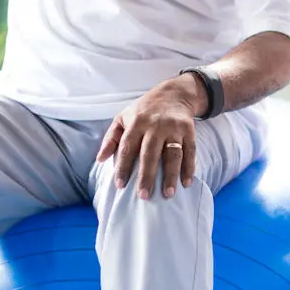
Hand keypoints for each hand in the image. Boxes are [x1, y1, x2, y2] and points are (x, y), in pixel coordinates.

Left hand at [96, 77, 203, 199]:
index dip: (123, 166)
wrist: (174, 93)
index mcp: (137, 122)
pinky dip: (189, 167)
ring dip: (171, 175)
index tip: (120, 185)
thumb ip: (111, 138)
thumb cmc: (144, 110)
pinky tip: (186, 182)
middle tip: (144, 196)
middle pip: (150, 153)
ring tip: (168, 194)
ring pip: (172, 154)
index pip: (127, 147)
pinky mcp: (189, 130)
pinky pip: (190, 151)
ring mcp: (174, 128)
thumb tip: (100, 159)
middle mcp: (156, 125)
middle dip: (147, 176)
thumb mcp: (123, 117)